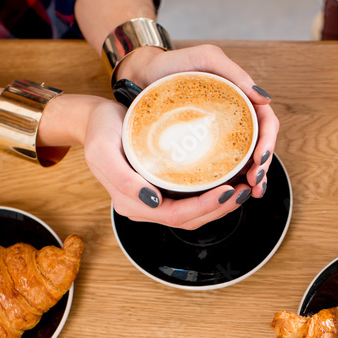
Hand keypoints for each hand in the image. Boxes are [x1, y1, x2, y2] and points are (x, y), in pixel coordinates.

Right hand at [80, 96, 269, 229]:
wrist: (93, 118)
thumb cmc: (99, 129)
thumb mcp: (103, 151)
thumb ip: (123, 180)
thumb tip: (153, 202)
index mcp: (132, 204)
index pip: (177, 216)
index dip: (205, 208)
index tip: (227, 191)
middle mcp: (145, 206)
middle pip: (190, 219)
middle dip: (220, 209)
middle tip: (244, 190)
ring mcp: (154, 199)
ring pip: (193, 212)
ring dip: (220, 205)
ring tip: (243, 188)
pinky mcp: (162, 186)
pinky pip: (191, 198)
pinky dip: (211, 194)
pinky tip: (228, 180)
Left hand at [115, 43, 278, 203]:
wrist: (140, 76)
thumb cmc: (173, 64)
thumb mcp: (206, 58)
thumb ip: (235, 72)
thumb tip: (265, 99)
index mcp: (241, 101)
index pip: (265, 124)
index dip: (268, 143)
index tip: (259, 159)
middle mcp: (233, 120)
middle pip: (258, 147)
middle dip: (262, 168)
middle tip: (254, 183)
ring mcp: (218, 136)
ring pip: (243, 162)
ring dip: (250, 180)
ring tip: (247, 193)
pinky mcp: (201, 149)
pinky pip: (219, 169)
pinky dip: (227, 183)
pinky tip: (226, 194)